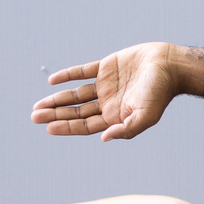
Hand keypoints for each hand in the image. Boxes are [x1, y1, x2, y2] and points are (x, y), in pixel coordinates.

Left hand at [32, 43, 203, 142]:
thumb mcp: (145, 116)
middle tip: (34, 117)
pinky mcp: (106, 68)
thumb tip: (103, 138)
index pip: (85, 126)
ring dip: (57, 99)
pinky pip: (82, 72)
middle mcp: (107, 104)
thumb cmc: (160, 93)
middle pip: (76, 112)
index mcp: (115, 118)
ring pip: (76, 95)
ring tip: (38, 105)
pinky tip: (52, 81)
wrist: (168, 65)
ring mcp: (105, 86)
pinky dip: (68, 75)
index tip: (48, 128)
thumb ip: (126, 129)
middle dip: (55, 115)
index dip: (66, 127)